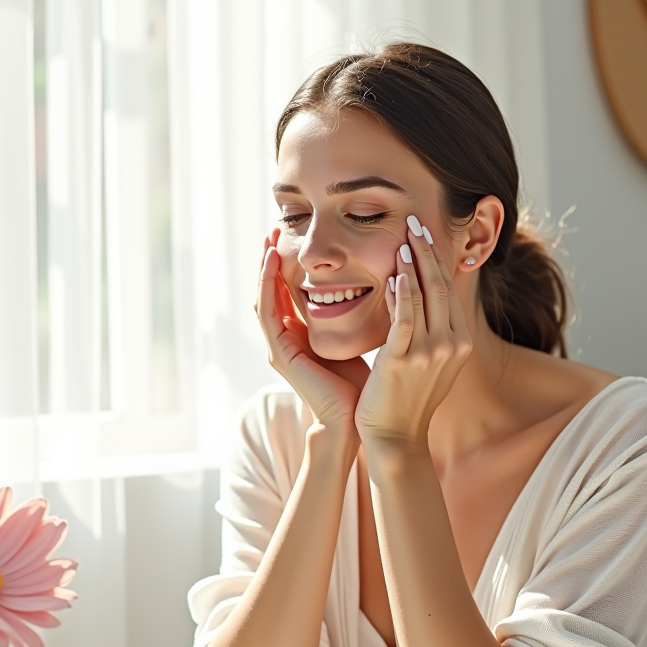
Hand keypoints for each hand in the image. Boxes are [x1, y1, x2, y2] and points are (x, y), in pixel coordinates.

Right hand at [255, 228, 369, 430]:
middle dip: (271, 260)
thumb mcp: (359, 338)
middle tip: (275, 228)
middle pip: (272, 291)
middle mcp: (286, 339)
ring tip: (270, 239)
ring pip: (264, 297)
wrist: (354, 418)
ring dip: (264, 267)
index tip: (294, 237)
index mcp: (303, 335)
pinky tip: (272, 262)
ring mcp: (280, 346)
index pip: (289, 292)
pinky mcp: (280, 353)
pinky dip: (266, 285)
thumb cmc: (363, 384)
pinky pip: (267, 312)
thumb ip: (357, 316)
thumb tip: (382, 284)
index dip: (289, 265)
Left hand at [355, 218, 472, 446]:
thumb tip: (409, 289)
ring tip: (404, 236)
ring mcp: (430, 352)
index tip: (424, 235)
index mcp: (461, 343)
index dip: (437, 259)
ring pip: (424, 295)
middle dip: (428, 250)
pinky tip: (394, 270)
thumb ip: (425, 327)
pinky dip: (401, 290)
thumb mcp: (428, 361)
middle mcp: (452, 344)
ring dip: (413, 262)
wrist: (396, 439)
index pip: (449, 291)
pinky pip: (404, 316)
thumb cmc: (406, 400)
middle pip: (441, 286)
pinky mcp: (403, 359)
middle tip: (415, 222)